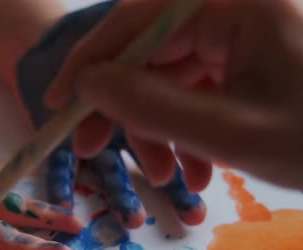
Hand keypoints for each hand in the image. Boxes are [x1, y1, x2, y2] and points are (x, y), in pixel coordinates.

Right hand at [46, 0, 302, 189]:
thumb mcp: (231, 131)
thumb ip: (150, 104)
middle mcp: (233, 7)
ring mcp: (241, 33)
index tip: (56, 102)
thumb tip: (87, 82)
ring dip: (156, 128)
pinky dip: (185, 128)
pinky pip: (196, 88)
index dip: (89, 61)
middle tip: (91, 150)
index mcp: (234, 1)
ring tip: (167, 178)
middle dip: (122, 105)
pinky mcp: (247, 59)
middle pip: (149, 50)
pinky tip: (197, 167)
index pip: (138, 20)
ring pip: (169, 75)